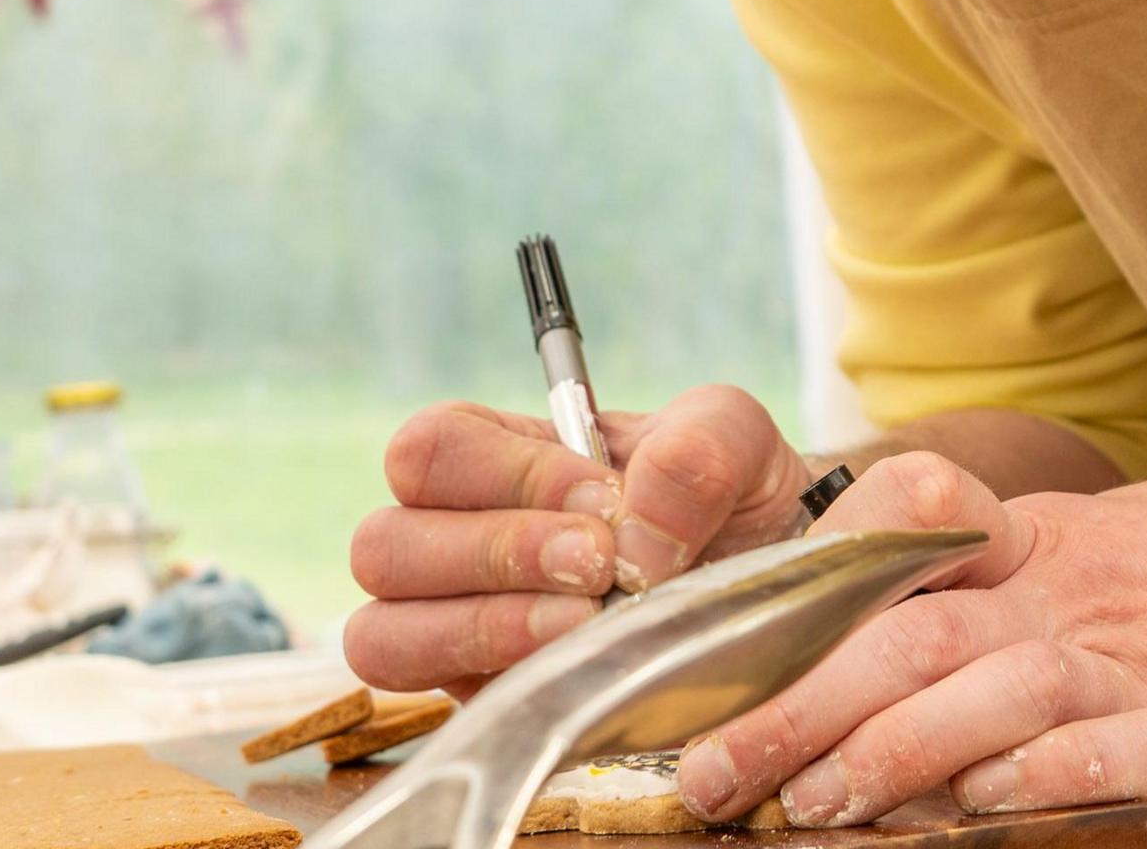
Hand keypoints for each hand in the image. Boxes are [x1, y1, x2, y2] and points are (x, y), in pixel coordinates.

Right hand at [343, 385, 819, 693]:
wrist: (764, 596)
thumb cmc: (727, 503)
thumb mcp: (734, 441)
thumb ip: (696, 450)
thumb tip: (632, 533)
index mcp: (494, 456)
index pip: (433, 449)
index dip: (508, 476)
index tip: (606, 502)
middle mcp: (449, 538)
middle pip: (384, 543)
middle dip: (498, 552)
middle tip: (599, 566)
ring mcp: (450, 627)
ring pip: (382, 633)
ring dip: (487, 627)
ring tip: (584, 624)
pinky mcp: (476, 701)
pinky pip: (431, 706)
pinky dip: (497, 684)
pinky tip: (576, 669)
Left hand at [674, 454, 1146, 848]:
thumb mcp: (1099, 546)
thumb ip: (990, 579)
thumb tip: (849, 642)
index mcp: (1040, 550)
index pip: (896, 544)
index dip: (795, 599)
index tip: (702, 663)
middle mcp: (1079, 601)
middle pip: (917, 634)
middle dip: (799, 707)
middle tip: (712, 776)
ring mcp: (1146, 674)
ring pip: (1004, 690)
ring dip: (899, 750)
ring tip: (818, 804)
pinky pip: (1121, 757)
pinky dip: (1051, 779)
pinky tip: (988, 803)